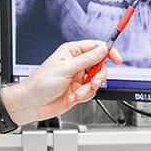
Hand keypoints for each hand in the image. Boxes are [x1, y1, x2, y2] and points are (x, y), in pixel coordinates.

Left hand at [5, 39, 122, 124]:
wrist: (32, 104)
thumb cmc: (41, 84)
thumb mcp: (66, 69)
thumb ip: (87, 59)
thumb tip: (103, 50)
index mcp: (72, 52)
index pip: (96, 47)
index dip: (108, 52)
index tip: (117, 59)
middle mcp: (76, 64)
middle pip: (100, 65)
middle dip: (98, 76)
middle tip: (92, 82)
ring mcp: (78, 78)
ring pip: (97, 80)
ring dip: (89, 88)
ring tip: (78, 93)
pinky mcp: (78, 91)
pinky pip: (91, 92)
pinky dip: (85, 96)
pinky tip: (73, 97)